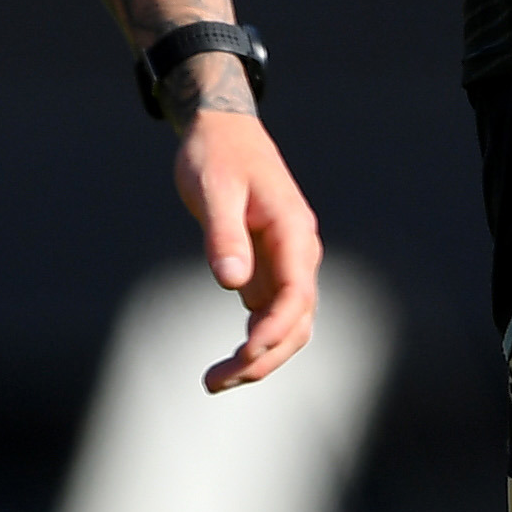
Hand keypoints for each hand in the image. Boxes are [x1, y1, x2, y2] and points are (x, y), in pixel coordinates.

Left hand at [169, 71, 321, 390]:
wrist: (221, 129)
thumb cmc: (217, 154)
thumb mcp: (213, 189)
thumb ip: (223, 235)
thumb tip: (231, 282)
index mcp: (293, 230)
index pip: (297, 293)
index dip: (275, 329)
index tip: (244, 352)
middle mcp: (298, 252)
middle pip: (297, 320)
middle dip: (264, 357)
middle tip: (216, 381)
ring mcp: (286, 262)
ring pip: (288, 325)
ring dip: (260, 357)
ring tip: (215, 381)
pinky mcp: (268, 268)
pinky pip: (271, 316)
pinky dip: (254, 342)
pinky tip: (226, 361)